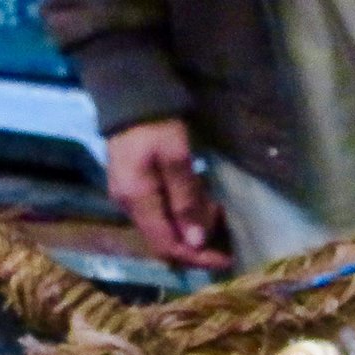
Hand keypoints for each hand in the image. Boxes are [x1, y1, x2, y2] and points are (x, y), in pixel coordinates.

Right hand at [105, 119, 228, 268]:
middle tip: (221, 218)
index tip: (226, 259)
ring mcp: (128, 199)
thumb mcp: (177, 158)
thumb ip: (186, 200)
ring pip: (165, 229)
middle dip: (198, 241)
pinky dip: (183, 213)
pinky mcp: (134, 191)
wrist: (129, 95)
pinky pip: (161, 215)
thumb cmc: (157, 124)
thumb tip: (196, 242)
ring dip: (192, 225)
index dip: (197, 258)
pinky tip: (197, 198)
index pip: (167, 246)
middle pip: (166, 242)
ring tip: (214, 205)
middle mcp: (127, 206)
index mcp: (136, 200)